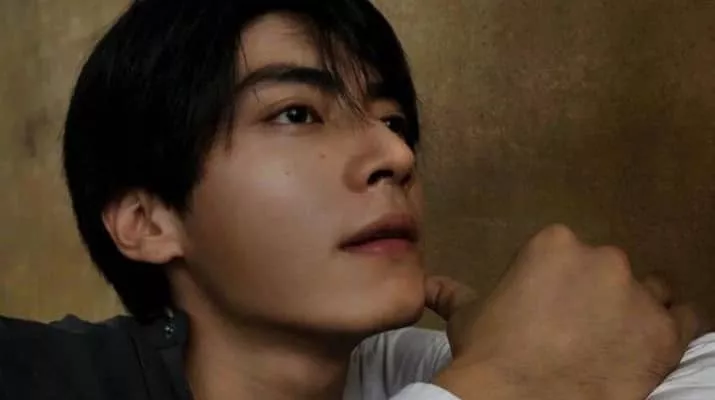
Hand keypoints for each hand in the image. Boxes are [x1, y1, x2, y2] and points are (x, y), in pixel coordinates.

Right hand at [426, 224, 700, 399]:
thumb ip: (452, 293)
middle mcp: (601, 258)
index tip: (549, 313)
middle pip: (607, 271)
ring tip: (613, 343)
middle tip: (576, 332)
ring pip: (648, 292)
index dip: (559, 286)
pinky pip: (684, 318)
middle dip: (596, 295)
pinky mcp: (664, 332)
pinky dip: (668, 331)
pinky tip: (645, 348)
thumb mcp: (468, 318)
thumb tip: (428, 285)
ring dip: (634, 311)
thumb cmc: (489, 352)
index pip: (566, 255)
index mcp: (553, 244)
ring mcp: (637, 293)